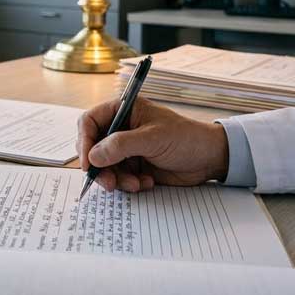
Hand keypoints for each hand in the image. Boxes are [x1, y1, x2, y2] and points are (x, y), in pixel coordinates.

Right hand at [76, 97, 228, 192]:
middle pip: (93, 147)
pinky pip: (118, 177)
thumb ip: (120, 145)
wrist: (209, 158)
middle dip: (100, 167)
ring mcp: (126, 147)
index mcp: (122, 110)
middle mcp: (121, 127)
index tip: (88, 163)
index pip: (90, 122)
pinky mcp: (133, 165)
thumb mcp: (152, 138)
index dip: (85, 142)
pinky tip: (146, 182)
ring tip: (135, 184)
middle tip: (109, 183)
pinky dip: (128, 183)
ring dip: (116, 178)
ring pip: (104, 166)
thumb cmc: (185, 138)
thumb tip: (93, 156)